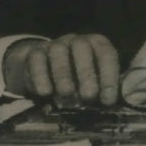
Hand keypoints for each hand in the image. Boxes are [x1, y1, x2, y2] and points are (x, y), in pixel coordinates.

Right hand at [3, 34, 118, 105]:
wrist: (43, 68)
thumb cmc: (76, 77)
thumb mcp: (91, 82)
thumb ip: (99, 90)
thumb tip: (105, 105)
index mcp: (96, 44)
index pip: (106, 53)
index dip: (109, 76)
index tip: (108, 99)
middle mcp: (76, 41)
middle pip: (82, 47)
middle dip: (87, 73)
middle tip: (88, 96)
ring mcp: (55, 45)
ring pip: (58, 51)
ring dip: (63, 74)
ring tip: (66, 93)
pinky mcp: (35, 52)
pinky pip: (36, 59)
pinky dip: (40, 76)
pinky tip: (45, 92)